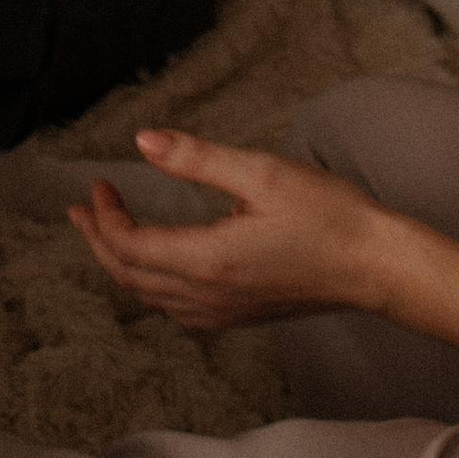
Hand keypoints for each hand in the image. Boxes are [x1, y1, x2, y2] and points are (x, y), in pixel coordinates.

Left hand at [71, 130, 390, 329]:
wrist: (375, 265)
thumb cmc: (329, 215)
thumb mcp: (262, 172)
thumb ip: (197, 159)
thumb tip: (143, 142)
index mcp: (208, 261)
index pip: (130, 247)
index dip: (104, 217)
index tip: (99, 185)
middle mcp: (208, 295)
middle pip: (130, 276)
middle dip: (99, 242)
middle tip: (83, 209)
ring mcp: (223, 312)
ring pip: (150, 296)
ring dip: (122, 263)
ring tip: (108, 232)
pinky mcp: (238, 315)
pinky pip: (175, 308)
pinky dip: (151, 284)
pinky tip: (158, 265)